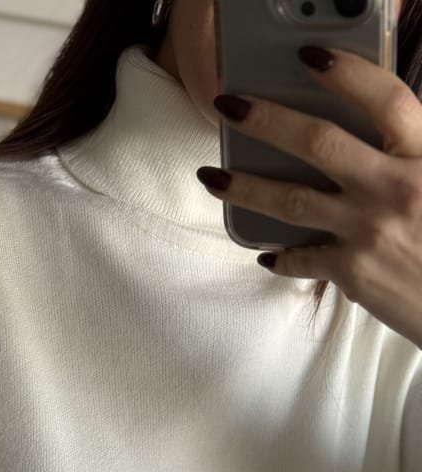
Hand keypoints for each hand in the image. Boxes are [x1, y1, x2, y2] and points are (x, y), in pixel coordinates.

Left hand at [198, 45, 421, 349]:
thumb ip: (411, 155)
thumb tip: (372, 137)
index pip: (386, 98)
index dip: (347, 73)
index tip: (310, 57)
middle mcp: (396, 187)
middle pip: (320, 142)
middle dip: (267, 121)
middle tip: (229, 107)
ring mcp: (370, 230)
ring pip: (292, 200)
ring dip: (245, 187)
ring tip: (212, 178)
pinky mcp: (353, 272)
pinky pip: (302, 259)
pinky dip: (281, 256)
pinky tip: (266, 253)